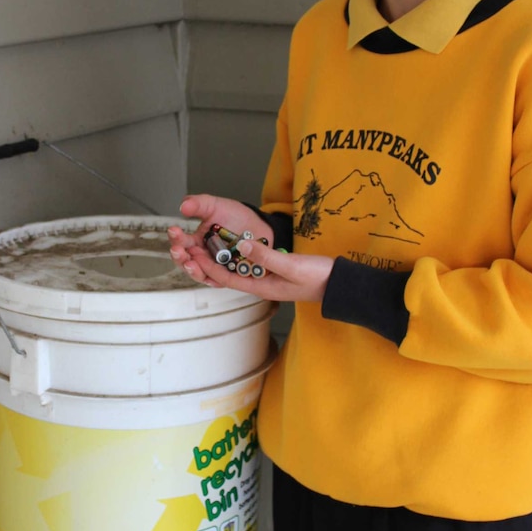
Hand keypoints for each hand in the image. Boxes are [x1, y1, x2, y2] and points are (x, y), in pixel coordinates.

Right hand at [167, 195, 271, 275]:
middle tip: (178, 250)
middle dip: (179, 256)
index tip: (174, 230)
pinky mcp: (228, 275)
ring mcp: (216, 267)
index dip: (176, 237)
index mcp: (197, 241)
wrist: (259, 226)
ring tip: (190, 263)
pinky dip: (212, 277)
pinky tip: (208, 271)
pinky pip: (218, 280)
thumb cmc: (236, 217)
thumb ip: (199, 204)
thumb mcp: (215, 206)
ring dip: (192, 270)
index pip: (181, 242)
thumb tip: (183, 206)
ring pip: (199, 273)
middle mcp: (204, 256)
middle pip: (186, 261)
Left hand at [167, 195, 333, 302]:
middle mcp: (260, 283)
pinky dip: (237, 254)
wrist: (340, 284)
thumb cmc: (317, 278)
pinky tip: (232, 243)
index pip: (226, 278)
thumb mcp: (291, 265)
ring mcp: (267, 277)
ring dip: (219, 258)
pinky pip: (249, 263)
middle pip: (227, 274)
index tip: (193, 252)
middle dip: (208, 262)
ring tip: (204, 243)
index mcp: (261, 287)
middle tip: (192, 246)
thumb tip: (241, 244)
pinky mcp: (275, 270)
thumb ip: (266, 256)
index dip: (208, 266)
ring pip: (236, 268)